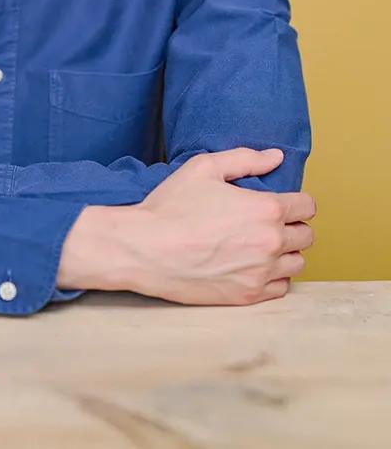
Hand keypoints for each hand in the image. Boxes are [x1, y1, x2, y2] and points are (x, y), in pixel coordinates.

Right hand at [126, 148, 315, 305]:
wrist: (146, 248)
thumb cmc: (172, 206)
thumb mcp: (204, 168)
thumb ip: (245, 159)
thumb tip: (275, 157)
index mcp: (266, 209)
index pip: (307, 207)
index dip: (296, 201)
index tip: (282, 202)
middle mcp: (271, 243)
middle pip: (306, 236)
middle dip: (292, 225)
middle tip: (267, 222)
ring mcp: (261, 273)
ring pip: (297, 263)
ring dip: (285, 252)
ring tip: (261, 244)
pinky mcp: (248, 296)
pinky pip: (281, 288)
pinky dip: (273, 277)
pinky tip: (253, 265)